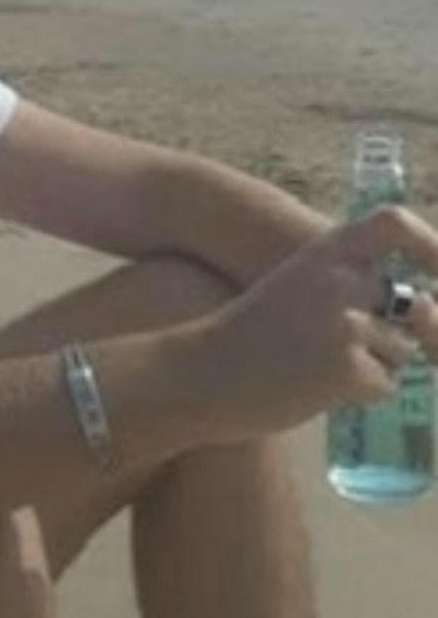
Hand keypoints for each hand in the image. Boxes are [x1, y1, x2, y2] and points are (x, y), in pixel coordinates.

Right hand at [194, 204, 437, 437]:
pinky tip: (318, 389)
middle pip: (411, 307)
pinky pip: (384, 384)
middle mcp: (342, 279)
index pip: (396, 224)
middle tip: (357, 351)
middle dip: (403, 335)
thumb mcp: (298, 285)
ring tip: (319, 368)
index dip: (431, 247)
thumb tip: (426, 309)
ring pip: (402, 351)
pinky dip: (361, 393)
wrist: (201, 372)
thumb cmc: (250, 335)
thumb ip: (352, 285)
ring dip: (377, 366)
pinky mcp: (348, 368)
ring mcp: (347, 323)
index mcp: (327, 250)